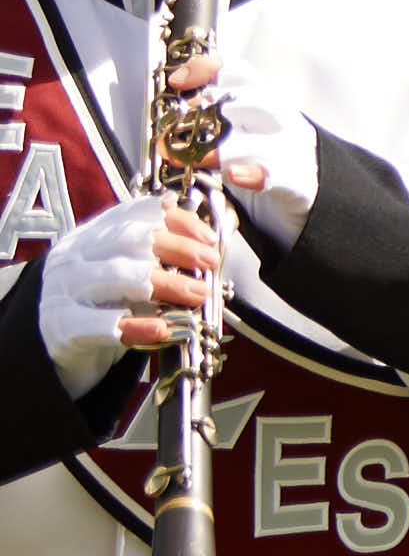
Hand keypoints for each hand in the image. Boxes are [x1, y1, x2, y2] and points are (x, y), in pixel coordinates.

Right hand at [37, 187, 218, 392]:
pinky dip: (135, 326)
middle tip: (210, 263)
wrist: (51, 341)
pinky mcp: (62, 326)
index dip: (176, 220)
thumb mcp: (125, 272)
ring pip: (118, 276)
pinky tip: (162, 329)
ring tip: (198, 294)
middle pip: (130, 240)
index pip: (135, 213)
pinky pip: (100, 323)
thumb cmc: (101, 303)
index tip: (209, 237)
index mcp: (93, 236)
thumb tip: (210, 252)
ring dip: (165, 283)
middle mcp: (76, 256)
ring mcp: (65, 289)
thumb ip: (157, 259)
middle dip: (177, 248)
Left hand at [182, 54, 317, 248]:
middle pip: (252, 97)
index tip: (176, 82)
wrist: (313, 197)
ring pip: (263, 135)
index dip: (206, 69)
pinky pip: (278, 174)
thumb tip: (165, 118)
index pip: (238, 71)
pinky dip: (257, 173)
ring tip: (195, 157)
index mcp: (264, 103)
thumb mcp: (239, 133)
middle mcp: (279, 120)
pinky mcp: (297, 181)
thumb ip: (210, 122)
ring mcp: (291, 149)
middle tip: (178, 124)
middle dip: (212, 107)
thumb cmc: (265, 162)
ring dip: (223, 146)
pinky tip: (235, 175)